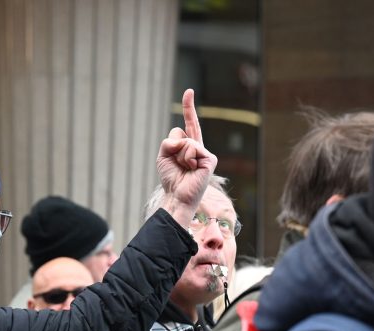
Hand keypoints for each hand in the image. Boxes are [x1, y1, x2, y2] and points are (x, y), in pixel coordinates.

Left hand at [157, 89, 216, 226]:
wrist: (177, 195)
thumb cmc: (171, 178)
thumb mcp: (163, 155)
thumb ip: (169, 141)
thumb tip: (183, 138)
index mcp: (188, 145)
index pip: (189, 124)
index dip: (188, 107)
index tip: (189, 91)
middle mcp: (199, 147)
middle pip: (185, 129)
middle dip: (176, 139)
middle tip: (178, 164)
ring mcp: (206, 153)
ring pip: (185, 141)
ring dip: (179, 155)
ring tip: (184, 168)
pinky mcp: (210, 159)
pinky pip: (191, 149)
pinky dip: (186, 159)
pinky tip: (191, 170)